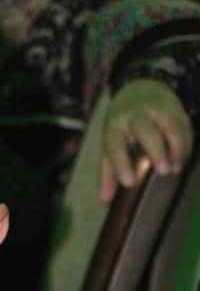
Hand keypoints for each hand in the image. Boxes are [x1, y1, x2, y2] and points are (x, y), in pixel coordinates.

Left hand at [100, 79, 192, 202]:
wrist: (139, 89)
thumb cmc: (123, 126)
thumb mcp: (111, 144)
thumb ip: (109, 172)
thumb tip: (104, 201)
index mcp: (115, 125)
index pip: (114, 143)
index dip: (120, 163)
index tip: (129, 182)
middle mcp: (134, 114)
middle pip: (144, 128)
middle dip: (156, 150)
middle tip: (163, 172)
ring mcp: (156, 107)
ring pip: (170, 124)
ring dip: (177, 147)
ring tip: (176, 167)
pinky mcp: (174, 106)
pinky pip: (183, 123)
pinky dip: (186, 142)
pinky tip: (183, 158)